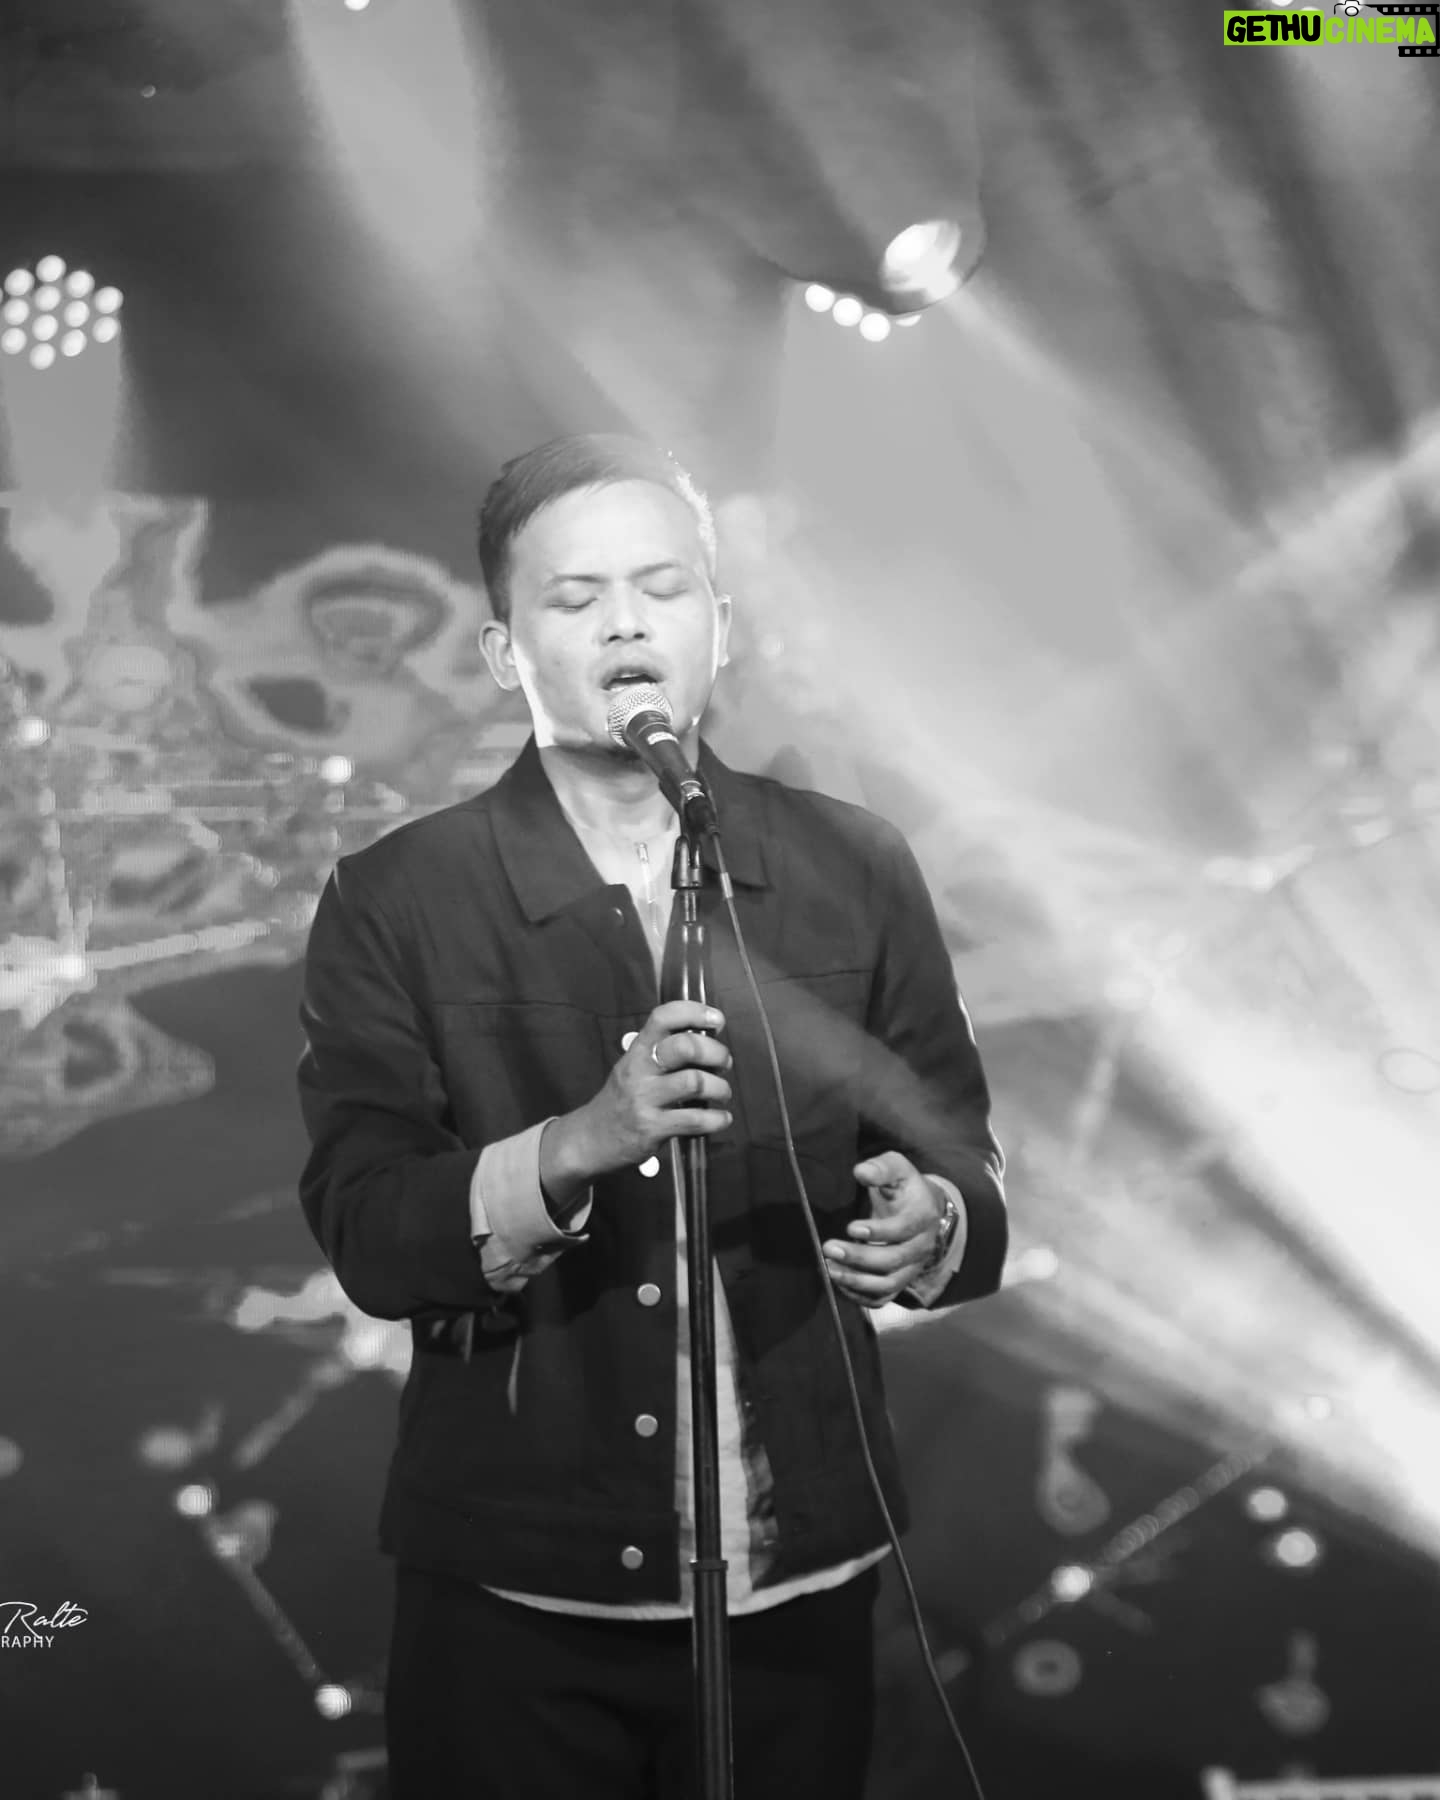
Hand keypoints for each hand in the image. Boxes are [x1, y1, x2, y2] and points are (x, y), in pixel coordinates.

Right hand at [548, 1002, 732, 1188]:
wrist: (590, 1139)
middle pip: (684, 1047)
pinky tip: (721, 1119)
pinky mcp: (652, 1128)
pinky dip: (716, 1119)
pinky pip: (694, 1120)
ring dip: (720, 1088)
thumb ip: (664, 1053)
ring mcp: (644, 1099)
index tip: (717, 1020)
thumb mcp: (634, 1068)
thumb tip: (708, 1040)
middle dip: (715, 1052)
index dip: (694, 1012)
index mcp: (637, 1050)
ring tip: (723, 1093)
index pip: (663, 1018)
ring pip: (694, 1083)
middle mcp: (639, 1070)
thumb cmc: (621, 1099)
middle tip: (724, 1063)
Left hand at [822, 1151, 954, 1308]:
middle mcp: (921, 1247)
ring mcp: (911, 1268)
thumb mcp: (896, 1167)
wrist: (921, 1209)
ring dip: (856, 1280)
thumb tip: (861, 1171)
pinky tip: (838, 1281)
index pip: (903, 1229)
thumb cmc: (903, 1187)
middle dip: (859, 1257)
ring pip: (888, 1284)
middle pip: (893, 1260)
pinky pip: (882, 1298)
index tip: (851, 1226)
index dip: (878, 1231)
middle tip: (828, 1247)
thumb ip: (880, 1168)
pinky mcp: (900, 1281)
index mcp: (923, 1216)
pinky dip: (859, 1296)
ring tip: (829, 1268)